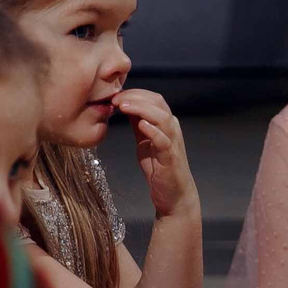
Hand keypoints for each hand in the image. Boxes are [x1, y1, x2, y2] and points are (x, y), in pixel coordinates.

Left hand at [111, 88, 199, 220]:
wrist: (173, 194)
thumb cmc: (158, 167)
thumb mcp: (144, 141)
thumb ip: (137, 124)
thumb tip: (124, 106)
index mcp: (165, 123)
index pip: (153, 98)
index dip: (134, 93)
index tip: (115, 95)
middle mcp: (172, 128)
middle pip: (157, 103)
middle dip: (135, 97)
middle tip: (115, 99)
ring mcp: (173, 142)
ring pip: (161, 117)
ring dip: (141, 109)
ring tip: (123, 107)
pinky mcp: (170, 158)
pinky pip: (164, 140)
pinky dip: (153, 131)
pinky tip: (141, 125)